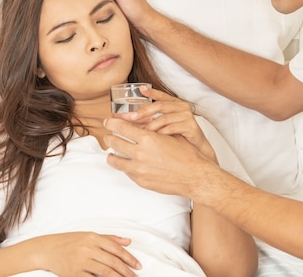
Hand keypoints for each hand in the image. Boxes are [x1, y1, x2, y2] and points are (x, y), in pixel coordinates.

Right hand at [37, 232, 140, 276]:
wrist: (47, 250)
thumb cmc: (69, 241)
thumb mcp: (88, 236)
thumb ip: (109, 238)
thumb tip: (128, 241)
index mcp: (93, 237)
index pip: (116, 248)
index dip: (129, 258)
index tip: (138, 266)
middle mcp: (88, 248)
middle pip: (113, 262)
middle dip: (127, 272)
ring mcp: (81, 262)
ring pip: (105, 272)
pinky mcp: (74, 274)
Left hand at [103, 117, 217, 197]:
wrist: (194, 176)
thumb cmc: (185, 154)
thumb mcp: (169, 135)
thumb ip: (152, 129)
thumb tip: (138, 123)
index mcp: (148, 138)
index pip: (121, 127)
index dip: (112, 122)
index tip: (108, 121)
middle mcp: (141, 153)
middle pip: (114, 142)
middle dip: (109, 137)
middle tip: (108, 135)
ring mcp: (139, 169)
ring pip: (115, 160)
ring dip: (112, 154)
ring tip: (112, 153)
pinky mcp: (141, 181)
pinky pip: (126, 171)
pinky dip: (125, 166)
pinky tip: (127, 163)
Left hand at [114, 86, 216, 161]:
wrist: (196, 153)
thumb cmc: (178, 139)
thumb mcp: (162, 127)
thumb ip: (149, 120)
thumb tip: (128, 120)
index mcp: (174, 104)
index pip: (161, 96)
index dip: (151, 92)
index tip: (140, 89)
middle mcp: (181, 107)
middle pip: (160, 105)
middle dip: (144, 111)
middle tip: (132, 117)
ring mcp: (187, 116)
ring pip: (164, 117)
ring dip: (151, 125)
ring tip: (141, 133)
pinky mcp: (191, 126)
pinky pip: (173, 127)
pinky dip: (162, 133)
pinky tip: (155, 139)